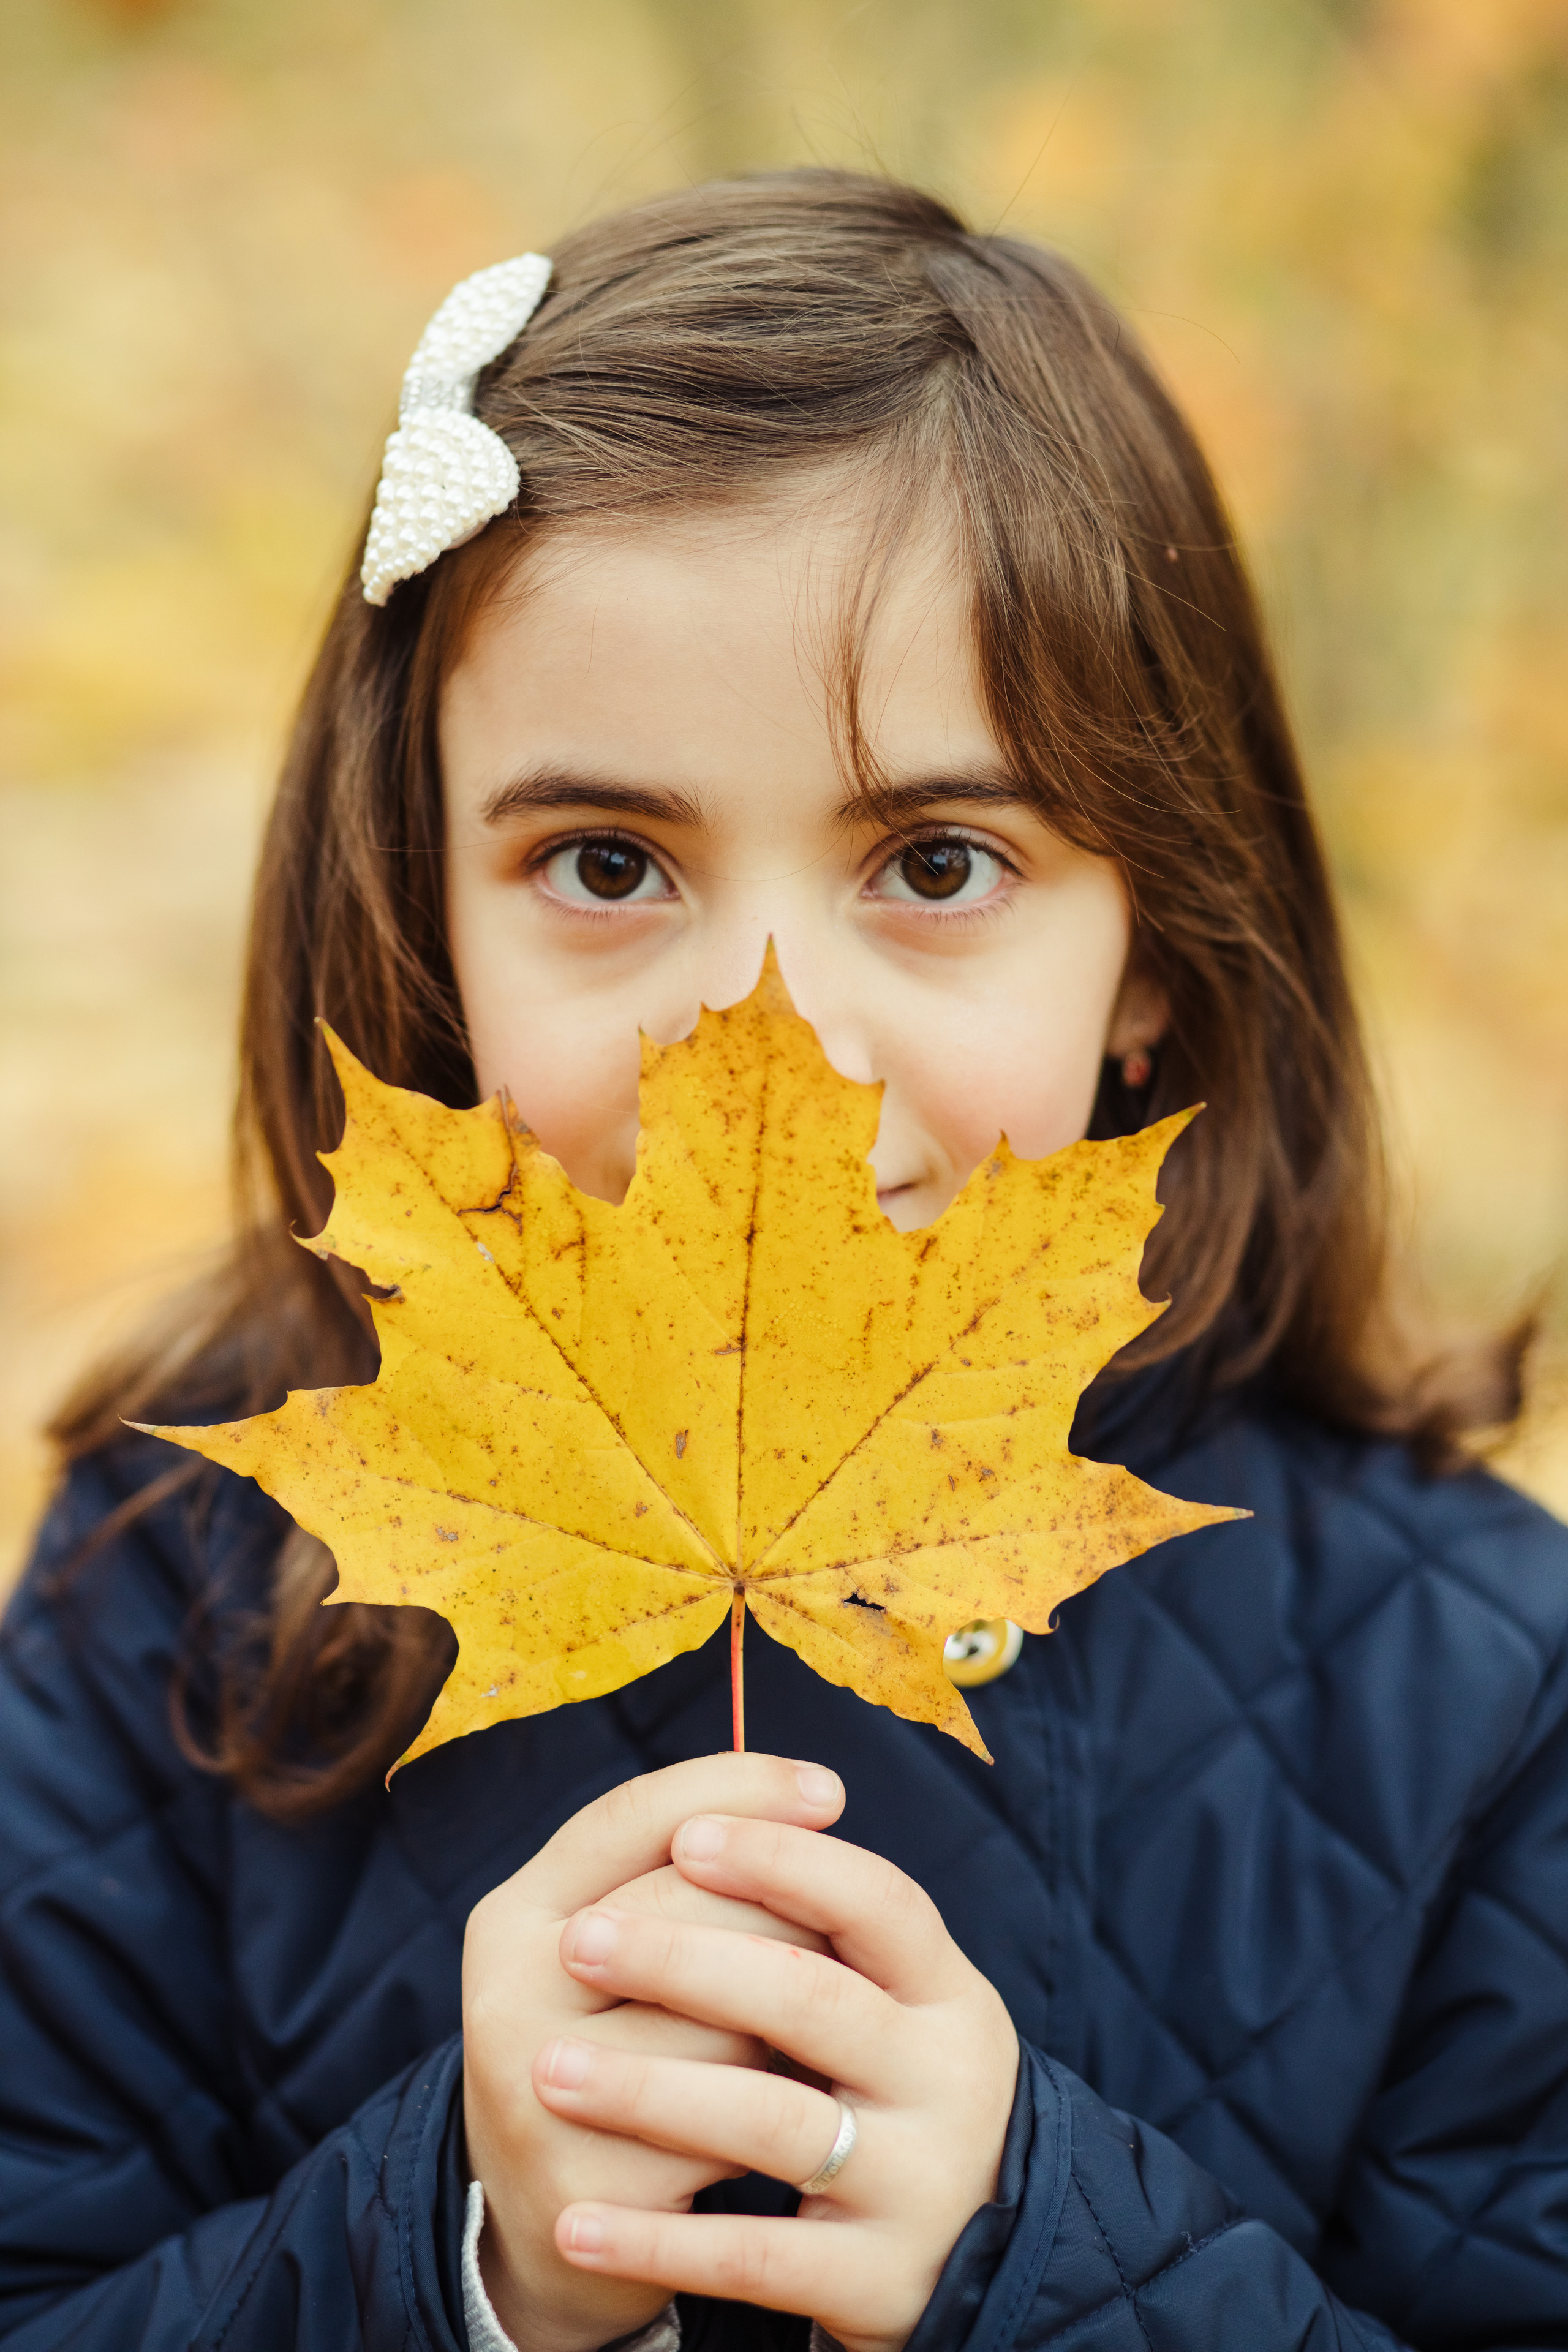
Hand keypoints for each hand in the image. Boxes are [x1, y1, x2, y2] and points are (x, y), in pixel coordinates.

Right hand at [462, 1753, 841, 2351]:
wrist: (553, 2222)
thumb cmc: (621, 2043)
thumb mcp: (619, 1941)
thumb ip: (689, 1867)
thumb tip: (817, 1796)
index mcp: (513, 1914)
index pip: (634, 1818)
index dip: (737, 1788)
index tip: (832, 1788)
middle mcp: (505, 1994)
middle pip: (686, 1906)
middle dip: (782, 1915)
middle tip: (835, 1944)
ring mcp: (537, 2095)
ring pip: (723, 2024)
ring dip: (784, 2032)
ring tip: (791, 2044)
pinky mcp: (586, 2188)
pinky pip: (728, 2131)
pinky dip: (770, 2123)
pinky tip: (775, 2128)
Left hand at [535, 1780, 1018, 2351]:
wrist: (979, 2260)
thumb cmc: (891, 2090)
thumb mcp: (893, 2004)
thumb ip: (818, 1932)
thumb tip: (694, 1820)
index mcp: (948, 1991)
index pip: (877, 1901)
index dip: (784, 1860)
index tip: (686, 1835)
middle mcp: (948, 2079)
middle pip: (810, 1997)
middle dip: (684, 1962)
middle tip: (577, 1941)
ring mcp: (918, 2183)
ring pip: (772, 2122)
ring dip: (651, 2093)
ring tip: (551, 2070)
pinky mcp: (879, 2280)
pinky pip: (754, 2256)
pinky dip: (658, 2240)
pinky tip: (578, 2224)